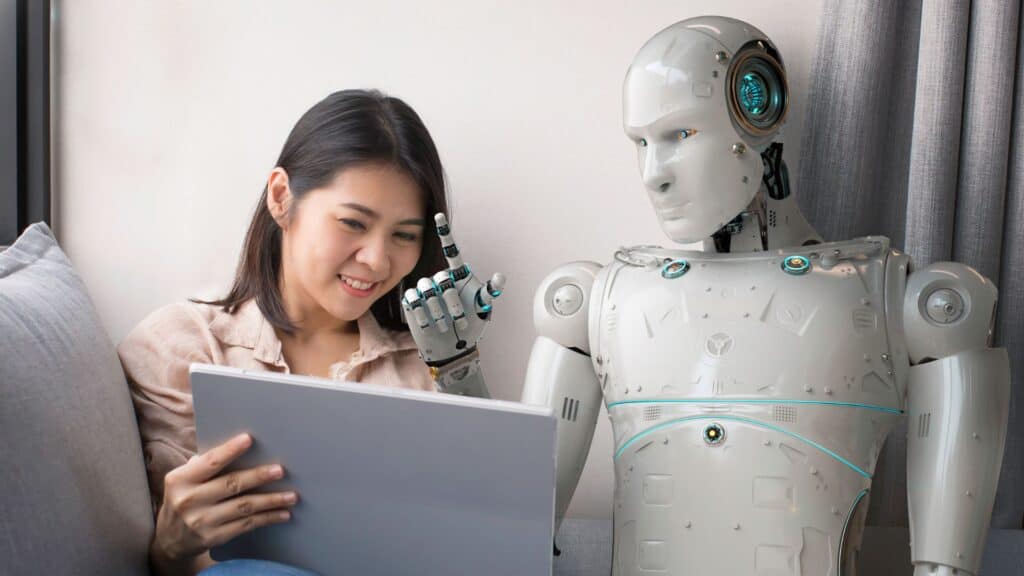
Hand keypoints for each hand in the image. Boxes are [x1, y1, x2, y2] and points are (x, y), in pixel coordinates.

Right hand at [150, 433, 296, 573]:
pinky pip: (246, 525)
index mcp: (180, 479)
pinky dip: (267, 518)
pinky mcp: (213, 537)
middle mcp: (190, 500)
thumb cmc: (183, 498)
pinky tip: (282, 514)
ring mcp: (202, 521)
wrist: (169, 539)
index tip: (249, 439)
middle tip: (280, 470)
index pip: (209, 462)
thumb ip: (204, 465)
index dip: (230, 450)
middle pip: (231, 484)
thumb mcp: (183, 480)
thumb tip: (239, 446)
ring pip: (243, 507)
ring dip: (271, 500)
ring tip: (291, 495)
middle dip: (258, 476)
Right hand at [401, 213, 504, 364]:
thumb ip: (489, 292)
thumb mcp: (484, 310)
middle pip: (442, 279)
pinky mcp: (412, 302)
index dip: (444, 233)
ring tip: (446, 326)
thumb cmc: (470, 326)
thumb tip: (499, 277)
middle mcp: (441, 279)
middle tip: (460, 320)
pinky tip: (430, 325)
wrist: (452, 348)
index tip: (438, 216)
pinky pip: (414, 300)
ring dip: (438, 311)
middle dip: (452, 303)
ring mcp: (426, 290)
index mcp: (458, 275)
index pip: (451, 250)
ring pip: (427, 290)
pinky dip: (423, 315)